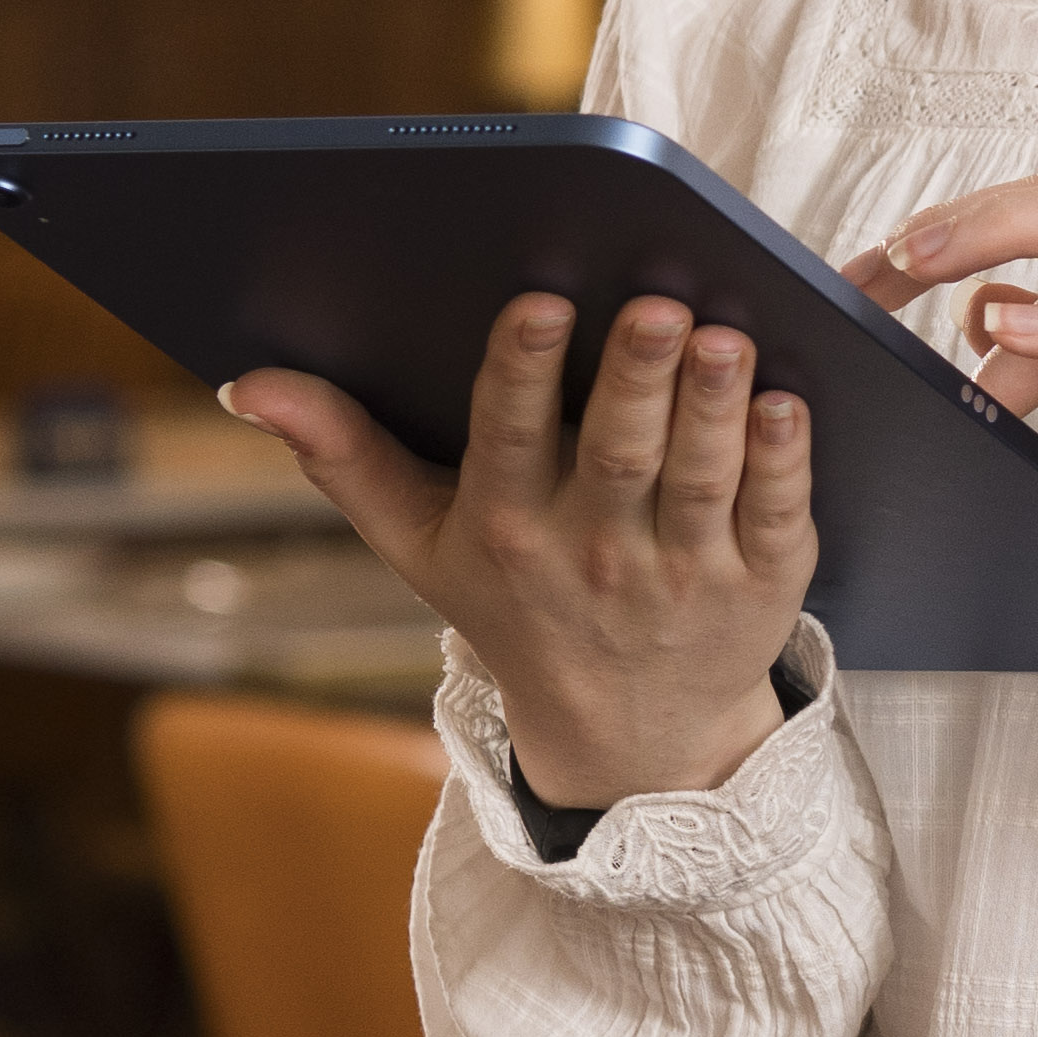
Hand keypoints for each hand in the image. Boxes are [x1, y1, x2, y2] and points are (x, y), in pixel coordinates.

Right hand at [225, 291, 811, 811]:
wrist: (627, 734)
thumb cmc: (517, 606)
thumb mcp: (419, 544)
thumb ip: (342, 455)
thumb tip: (249, 383)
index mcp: (507, 526)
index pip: (511, 435)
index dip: (523, 369)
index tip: (536, 302)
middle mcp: (594, 554)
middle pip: (617, 452)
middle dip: (633, 375)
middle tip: (655, 304)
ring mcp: (684, 573)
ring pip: (701, 477)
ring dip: (713, 404)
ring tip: (725, 335)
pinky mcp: (761, 586)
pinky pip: (774, 515)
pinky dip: (783, 460)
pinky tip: (789, 401)